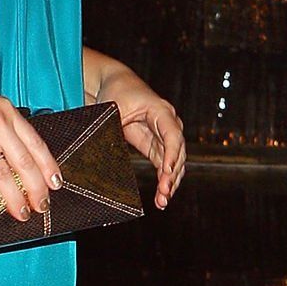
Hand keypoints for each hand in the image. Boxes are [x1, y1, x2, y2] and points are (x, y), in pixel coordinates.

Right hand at [0, 65, 63, 222]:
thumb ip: (2, 127)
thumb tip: (17, 155)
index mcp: (6, 112)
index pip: (35, 143)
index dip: (48, 167)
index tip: (55, 185)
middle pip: (24, 162)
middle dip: (35, 188)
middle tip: (41, 207)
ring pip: (2, 173)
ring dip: (13, 197)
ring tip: (20, 213)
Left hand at [97, 66, 186, 208]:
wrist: (114, 84)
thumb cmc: (116, 91)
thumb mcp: (114, 108)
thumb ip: (116, 127)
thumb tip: (109, 152)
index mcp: (161, 111)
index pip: (172, 135)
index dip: (171, 154)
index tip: (167, 172)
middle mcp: (168, 123)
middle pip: (177, 152)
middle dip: (171, 175)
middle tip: (163, 194)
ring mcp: (164, 136)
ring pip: (174, 162)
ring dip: (170, 182)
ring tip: (162, 201)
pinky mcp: (156, 146)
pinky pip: (164, 165)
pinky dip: (165, 180)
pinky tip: (162, 196)